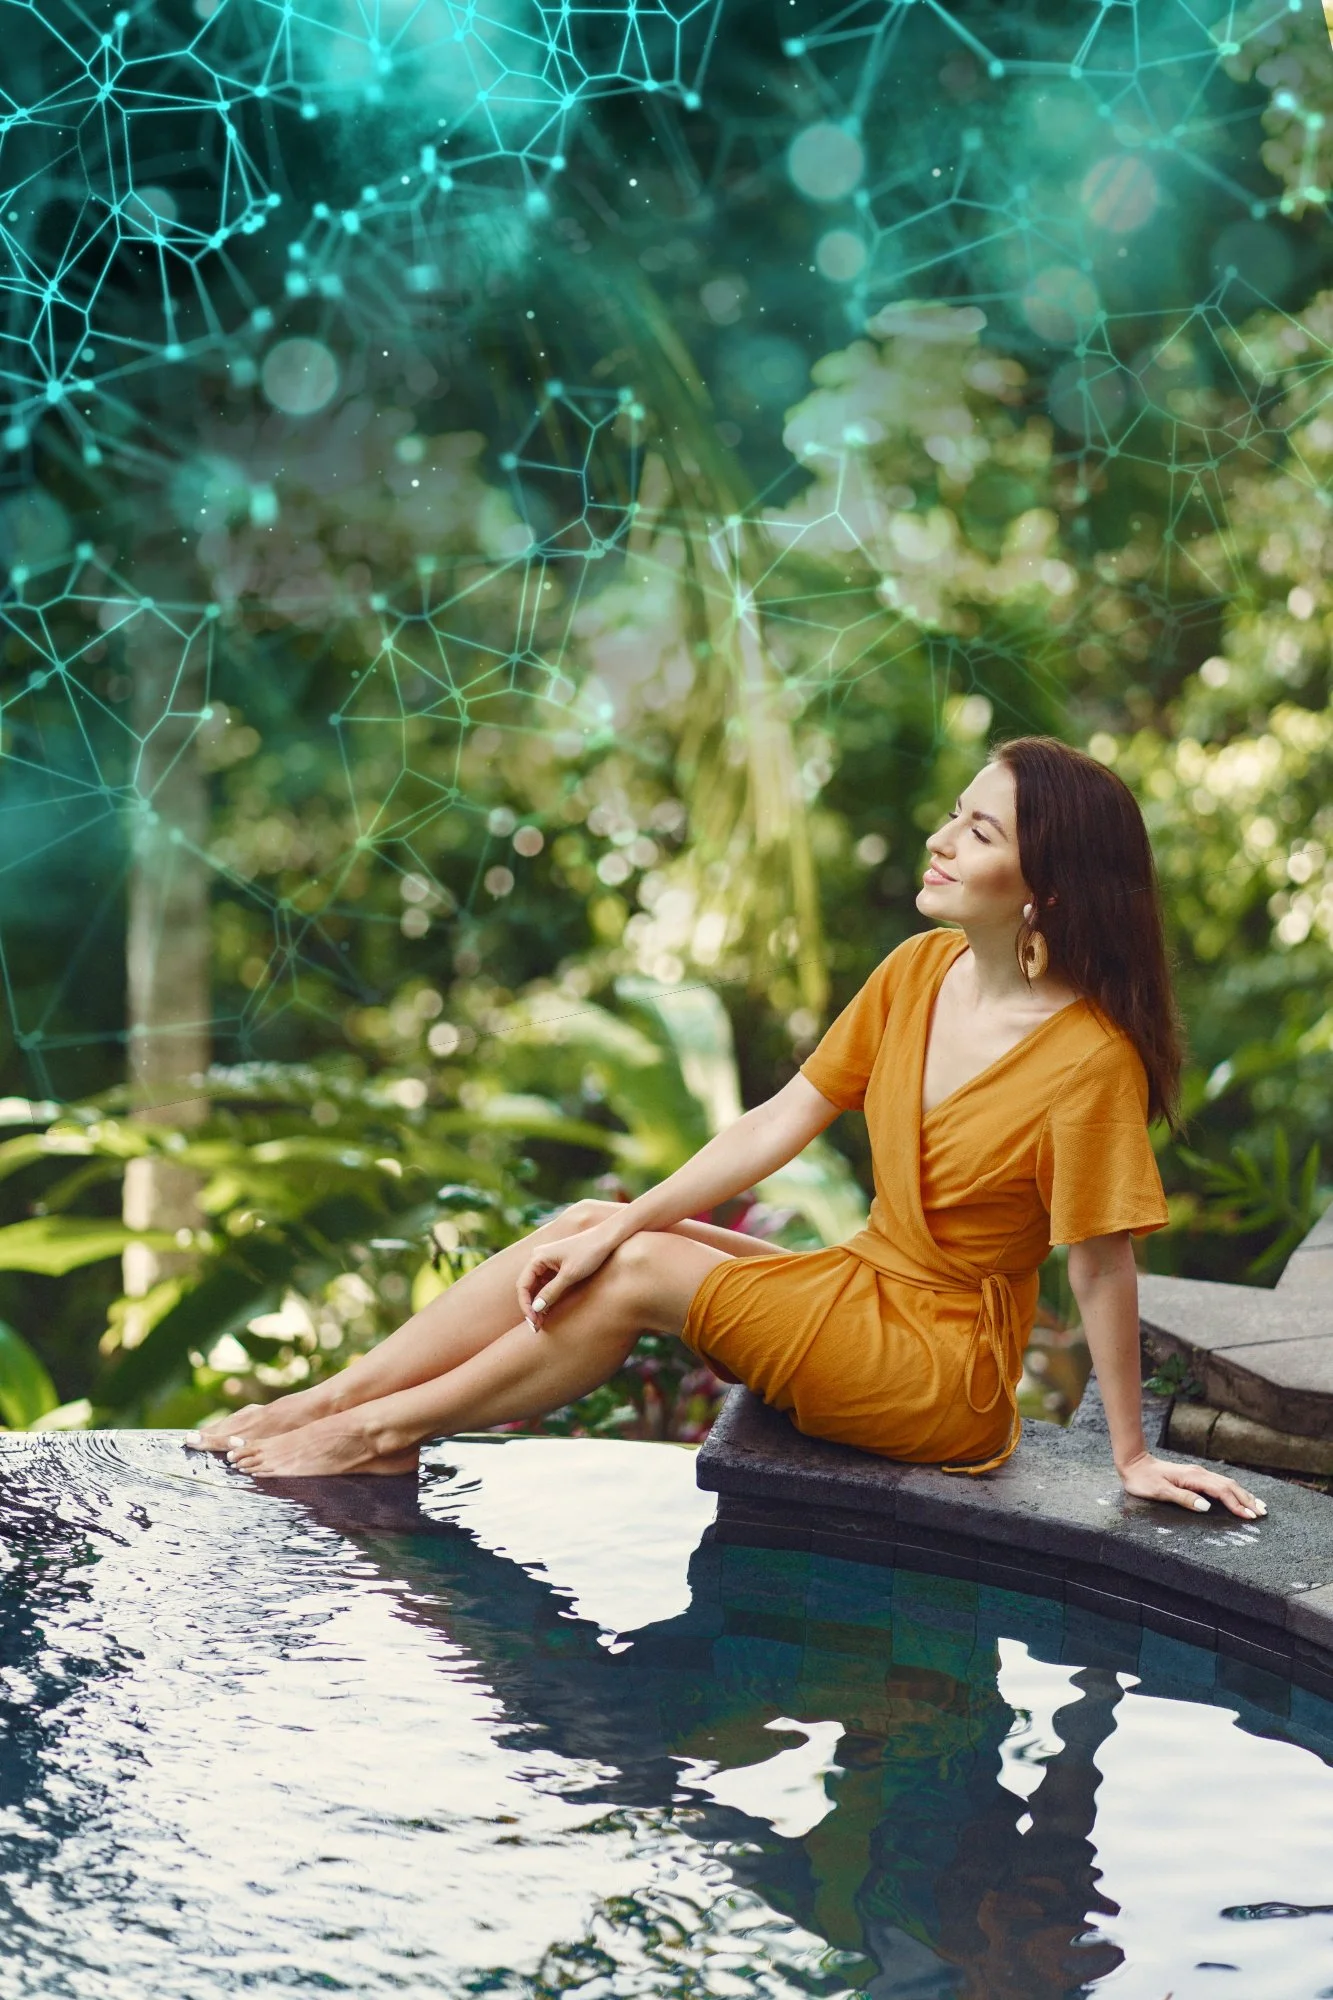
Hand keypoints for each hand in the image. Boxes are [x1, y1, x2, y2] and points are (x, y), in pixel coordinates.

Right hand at [516, 1220, 622, 1328]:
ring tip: (542, 1322)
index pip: (523, 1285)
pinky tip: (549, 1311)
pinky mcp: (556, 1267)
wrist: (607, 1238)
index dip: (526, 1306)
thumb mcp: (570, 1275)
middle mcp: (538, 1258)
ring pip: (536, 1288)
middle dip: (531, 1307)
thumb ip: (551, 1292)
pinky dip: (546, 1298)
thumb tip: (536, 1309)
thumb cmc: (589, 1252)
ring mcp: (547, 1262)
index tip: (533, 1322)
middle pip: (527, 1287)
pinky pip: (546, 1285)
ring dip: (538, 1304)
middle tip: (536, 1327)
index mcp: (537, 1257)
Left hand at [1117, 1450, 1266, 1520]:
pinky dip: (1233, 1491)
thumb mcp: (1160, 1492)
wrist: (1134, 1464)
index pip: (1222, 1492)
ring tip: (1259, 1506)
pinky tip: (1238, 1496)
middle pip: (1230, 1486)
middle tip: (1263, 1514)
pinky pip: (1220, 1484)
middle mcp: (1199, 1474)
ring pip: (1227, 1484)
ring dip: (1244, 1495)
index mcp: (1194, 1478)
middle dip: (1247, 1500)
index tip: (1250, 1517)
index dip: (1237, 1505)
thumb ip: (1183, 1499)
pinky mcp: (1196, 1477)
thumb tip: (1206, 1507)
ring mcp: (1198, 1474)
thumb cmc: (1143, 1481)